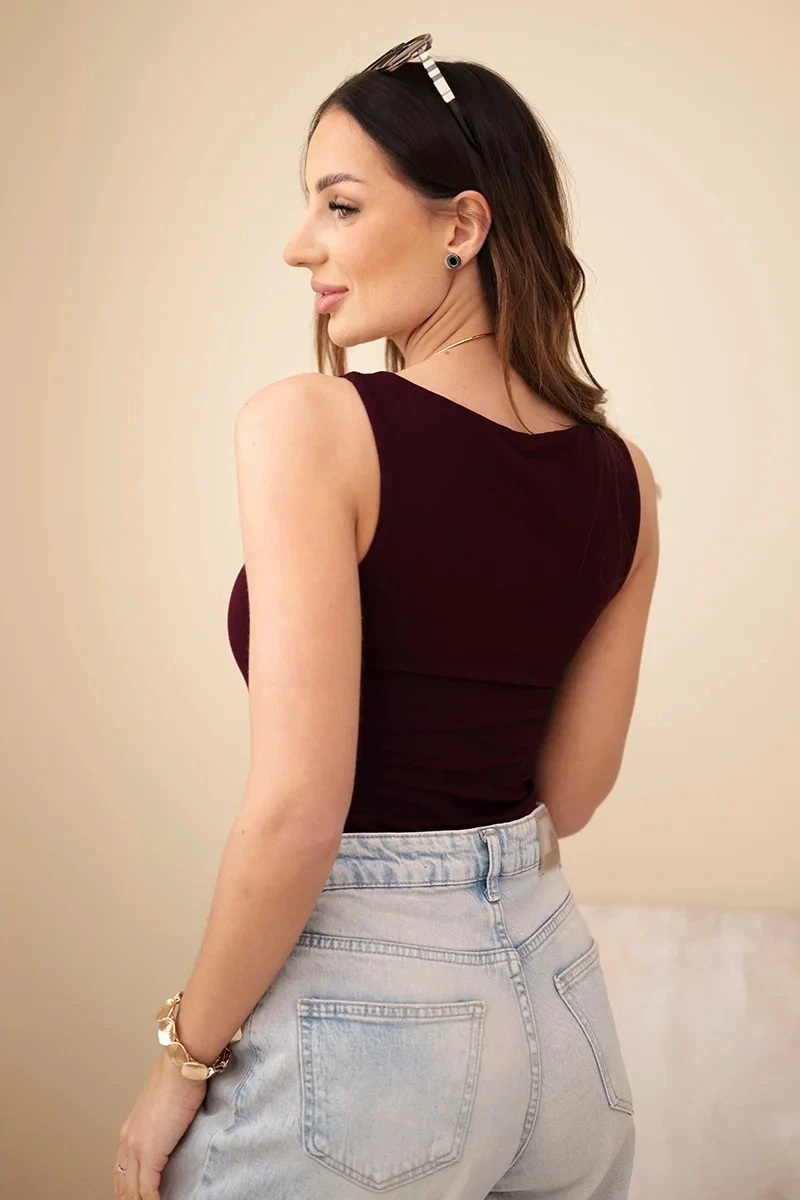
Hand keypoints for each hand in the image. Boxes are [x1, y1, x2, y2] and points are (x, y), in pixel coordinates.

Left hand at [113, 1052, 206, 1198]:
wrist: (181, 1067)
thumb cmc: (179, 1079)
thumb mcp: (165, 1107)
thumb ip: (163, 1126)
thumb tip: (173, 1134)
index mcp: (130, 1131)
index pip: (121, 1169)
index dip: (125, 1188)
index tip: (132, 1197)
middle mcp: (128, 1141)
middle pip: (122, 1183)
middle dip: (128, 1198)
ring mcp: (136, 1148)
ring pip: (131, 1190)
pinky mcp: (150, 1153)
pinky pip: (147, 1190)